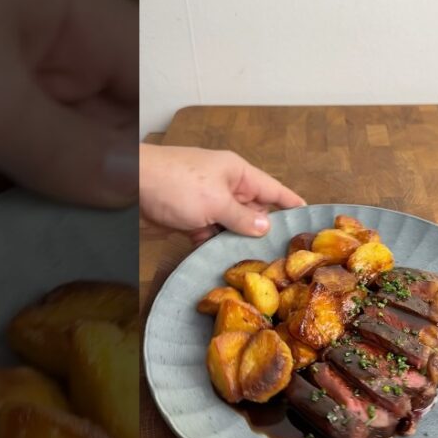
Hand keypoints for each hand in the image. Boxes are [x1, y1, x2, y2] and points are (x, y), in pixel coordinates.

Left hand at [139, 144, 305, 244]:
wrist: (127, 185)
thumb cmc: (175, 184)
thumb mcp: (215, 202)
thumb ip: (242, 217)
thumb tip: (265, 226)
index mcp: (237, 173)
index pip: (273, 189)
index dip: (291, 203)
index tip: (310, 216)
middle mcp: (224, 185)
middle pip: (253, 209)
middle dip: (262, 230)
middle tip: (282, 256)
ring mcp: (205, 201)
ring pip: (230, 224)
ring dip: (234, 241)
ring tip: (253, 265)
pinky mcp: (187, 216)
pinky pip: (208, 232)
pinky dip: (211, 244)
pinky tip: (218, 260)